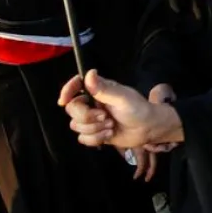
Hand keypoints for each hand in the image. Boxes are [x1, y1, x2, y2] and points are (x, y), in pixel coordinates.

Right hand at [59, 70, 182, 149]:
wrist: (148, 129)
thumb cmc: (139, 109)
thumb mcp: (123, 97)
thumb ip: (104, 88)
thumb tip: (89, 73)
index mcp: (99, 90)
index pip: (76, 86)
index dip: (67, 91)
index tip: (64, 100)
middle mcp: (93, 103)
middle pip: (72, 109)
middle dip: (87, 117)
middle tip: (106, 118)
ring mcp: (93, 119)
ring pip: (76, 125)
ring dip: (94, 129)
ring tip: (111, 127)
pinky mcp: (95, 133)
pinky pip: (83, 138)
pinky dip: (95, 139)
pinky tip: (109, 135)